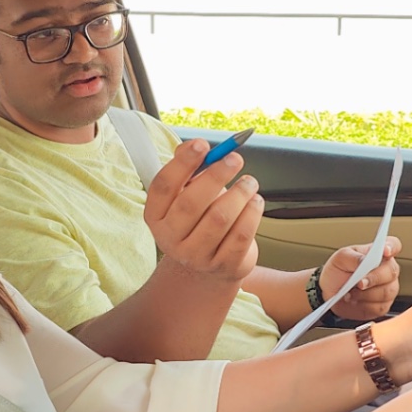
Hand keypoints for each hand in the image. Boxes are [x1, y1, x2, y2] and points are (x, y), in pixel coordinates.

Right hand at [143, 140, 263, 283]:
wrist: (207, 266)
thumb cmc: (198, 219)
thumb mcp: (186, 194)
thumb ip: (187, 167)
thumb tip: (193, 145)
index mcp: (156, 216)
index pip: (163, 186)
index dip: (182, 163)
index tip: (202, 144)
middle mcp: (171, 238)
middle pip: (191, 203)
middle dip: (215, 176)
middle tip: (235, 159)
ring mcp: (196, 256)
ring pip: (219, 219)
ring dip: (239, 194)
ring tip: (249, 182)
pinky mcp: (223, 266)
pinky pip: (240, 236)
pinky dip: (252, 213)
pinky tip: (255, 202)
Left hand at [320, 237, 400, 320]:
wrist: (330, 292)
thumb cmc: (338, 271)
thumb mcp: (341, 259)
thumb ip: (354, 257)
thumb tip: (365, 261)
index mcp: (379, 253)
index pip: (393, 245)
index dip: (392, 247)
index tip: (385, 251)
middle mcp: (388, 270)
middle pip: (391, 272)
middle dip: (374, 278)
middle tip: (360, 283)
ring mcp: (388, 289)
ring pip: (386, 292)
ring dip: (365, 294)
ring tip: (349, 293)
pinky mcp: (382, 306)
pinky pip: (378, 307)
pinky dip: (364, 305)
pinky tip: (353, 301)